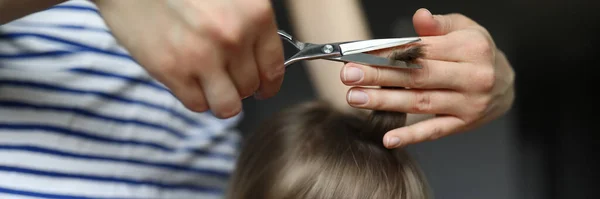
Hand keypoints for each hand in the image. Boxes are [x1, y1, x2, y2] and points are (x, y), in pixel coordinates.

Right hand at [94, 0, 284, 117]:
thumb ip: (249, 22)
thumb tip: (260, 56)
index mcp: (255, 14)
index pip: (274, 68)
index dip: (268, 84)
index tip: (264, 88)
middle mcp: (233, 37)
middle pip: (250, 88)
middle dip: (240, 86)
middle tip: (226, 77)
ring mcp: (203, 56)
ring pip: (227, 105)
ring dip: (220, 100)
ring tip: (210, 86)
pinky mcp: (172, 70)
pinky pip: (196, 104)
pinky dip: (194, 97)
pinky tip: (188, 78)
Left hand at [340, 8, 514, 147]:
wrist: (507, 84)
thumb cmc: (478, 53)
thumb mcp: (464, 29)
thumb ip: (438, 25)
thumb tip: (419, 17)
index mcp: (470, 48)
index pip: (423, 51)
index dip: (389, 53)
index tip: (361, 55)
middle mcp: (473, 76)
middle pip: (417, 76)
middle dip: (379, 76)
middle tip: (350, 76)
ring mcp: (469, 103)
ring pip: (420, 103)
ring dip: (385, 102)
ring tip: (356, 98)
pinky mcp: (463, 123)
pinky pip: (434, 131)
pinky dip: (411, 136)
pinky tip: (389, 138)